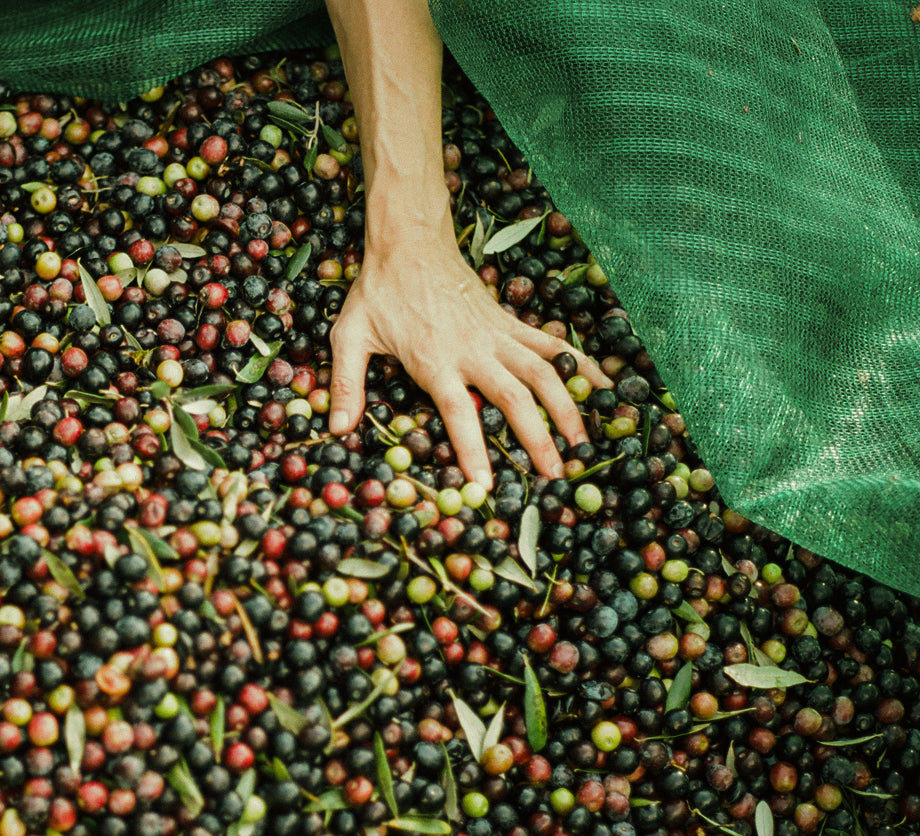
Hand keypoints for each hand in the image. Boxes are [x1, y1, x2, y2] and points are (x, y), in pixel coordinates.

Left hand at [327, 232, 611, 488]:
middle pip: (515, 398)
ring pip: (544, 373)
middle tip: (554, 475)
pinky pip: (552, 346)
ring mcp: (497, 335)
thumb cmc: (377, 293)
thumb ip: (345, 384)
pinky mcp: (510, 323)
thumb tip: (335, 430)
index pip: (459, 413)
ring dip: (568, 407)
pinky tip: (606, 385)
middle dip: (538, 438)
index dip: (474, 450)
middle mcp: (473, 350)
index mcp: (435, 360)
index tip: (486, 485)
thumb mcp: (349, 336)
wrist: (409, 243)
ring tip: (584, 443)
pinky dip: (581, 365)